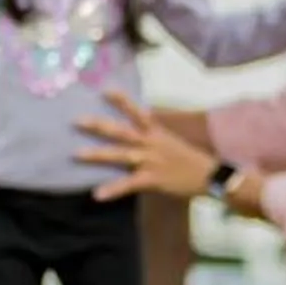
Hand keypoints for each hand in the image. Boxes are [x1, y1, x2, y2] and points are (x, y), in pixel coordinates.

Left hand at [76, 91, 224, 201]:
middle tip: (77, 120)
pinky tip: (97, 195)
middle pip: (121, 131)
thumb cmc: (188, 159)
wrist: (209, 175)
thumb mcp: (170, 140)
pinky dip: (112, 190)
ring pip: (120, 155)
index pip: (136, 112)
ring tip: (76, 154)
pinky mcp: (151, 179)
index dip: (121, 100)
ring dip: (97, 155)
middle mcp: (150, 143)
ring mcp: (150, 161)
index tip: (104, 90)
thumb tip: (142, 121)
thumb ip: (153, 133)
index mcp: (155, 132)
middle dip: (98, 125)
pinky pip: (128, 184)